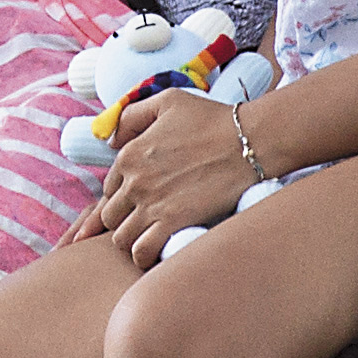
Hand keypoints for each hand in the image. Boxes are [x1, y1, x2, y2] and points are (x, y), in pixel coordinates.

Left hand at [80, 89, 260, 251]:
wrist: (249, 142)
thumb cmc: (212, 120)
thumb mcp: (166, 102)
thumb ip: (132, 116)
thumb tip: (112, 140)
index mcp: (129, 155)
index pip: (108, 189)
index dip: (121, 198)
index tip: (140, 202)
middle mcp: (135, 182)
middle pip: (110, 216)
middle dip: (123, 221)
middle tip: (145, 222)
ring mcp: (152, 204)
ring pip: (121, 238)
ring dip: (132, 240)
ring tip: (150, 237)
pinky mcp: (173, 223)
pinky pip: (141, 251)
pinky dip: (143, 255)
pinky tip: (155, 251)